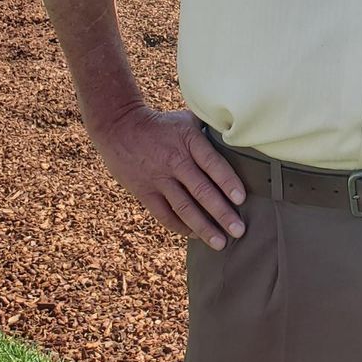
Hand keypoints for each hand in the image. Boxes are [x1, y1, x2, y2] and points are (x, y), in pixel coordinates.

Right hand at [89, 104, 246, 250]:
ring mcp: (159, 179)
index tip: (242, 198)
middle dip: (221, 213)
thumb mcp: (186, 119)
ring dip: (203, 227)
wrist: (120, 127)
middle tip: (238, 230)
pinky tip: (195, 235)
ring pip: (184, 208)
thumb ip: (210, 130)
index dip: (227, 181)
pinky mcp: (145, 192)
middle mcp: (175, 161)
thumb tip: (238, 137)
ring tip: (220, 242)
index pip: (212, 163)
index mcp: (189, 141)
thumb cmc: (161, 124)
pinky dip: (180, 227)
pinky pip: (164, 214)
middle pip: (201, 191)